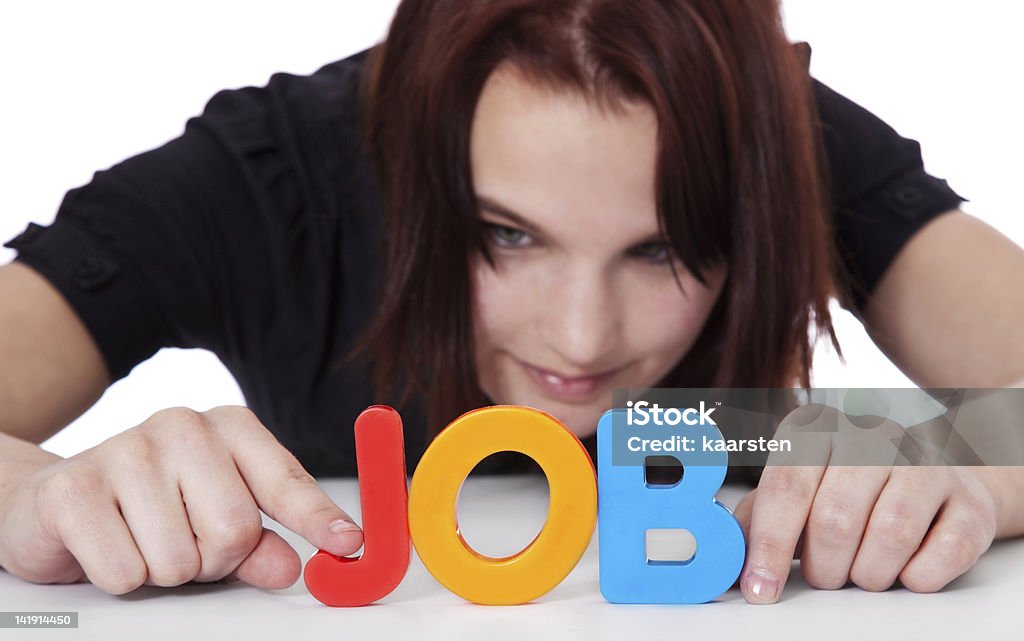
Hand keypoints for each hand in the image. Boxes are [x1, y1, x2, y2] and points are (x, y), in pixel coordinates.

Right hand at [0, 406, 361, 593]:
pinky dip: (120, 577)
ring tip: (143, 539)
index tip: (348, 542)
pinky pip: (126, 571)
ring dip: (164, 570)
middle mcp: (182, 427)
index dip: (317, 518)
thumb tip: (292, 566)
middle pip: (235, 531)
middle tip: (185, 542)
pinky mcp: (74, 490)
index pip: (285, 481)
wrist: (54, 499)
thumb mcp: (213, 518)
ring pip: (181, 560)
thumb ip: (259, 542)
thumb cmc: (148, 506)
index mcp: (229, 427)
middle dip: (213, 559)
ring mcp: (125, 451)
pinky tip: (107, 544)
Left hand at [733, 403, 998, 602]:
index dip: (769, 546)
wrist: (931, 478)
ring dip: (868, 573)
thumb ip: (756, 517)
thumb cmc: (845, 488)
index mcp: (816, 428)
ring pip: (889, 535)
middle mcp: (872, 435)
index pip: (785, 489)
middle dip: (823, 566)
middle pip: (835, 519)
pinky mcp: (968, 499)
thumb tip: (722, 552)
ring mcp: (926, 463)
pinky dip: (917, 575)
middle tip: (825, 576)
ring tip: (862, 571)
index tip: (760, 587)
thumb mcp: (795, 489)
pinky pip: (942, 553)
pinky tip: (905, 567)